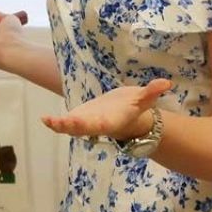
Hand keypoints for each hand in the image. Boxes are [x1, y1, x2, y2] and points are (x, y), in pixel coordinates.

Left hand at [40, 78, 171, 139]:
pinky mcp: (79, 119)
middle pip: (83, 128)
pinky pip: (66, 123)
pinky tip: (44, 119)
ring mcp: (86, 124)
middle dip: (71, 126)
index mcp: (111, 121)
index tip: (80, 122)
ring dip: (60, 126)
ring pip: (72, 128)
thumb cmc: (135, 108)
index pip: (101, 124)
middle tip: (59, 122)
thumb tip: (167, 82)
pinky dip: (56, 123)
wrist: (127, 116)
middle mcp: (97, 126)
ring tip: (48, 121)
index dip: (91, 124)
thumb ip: (152, 92)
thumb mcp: (143, 99)